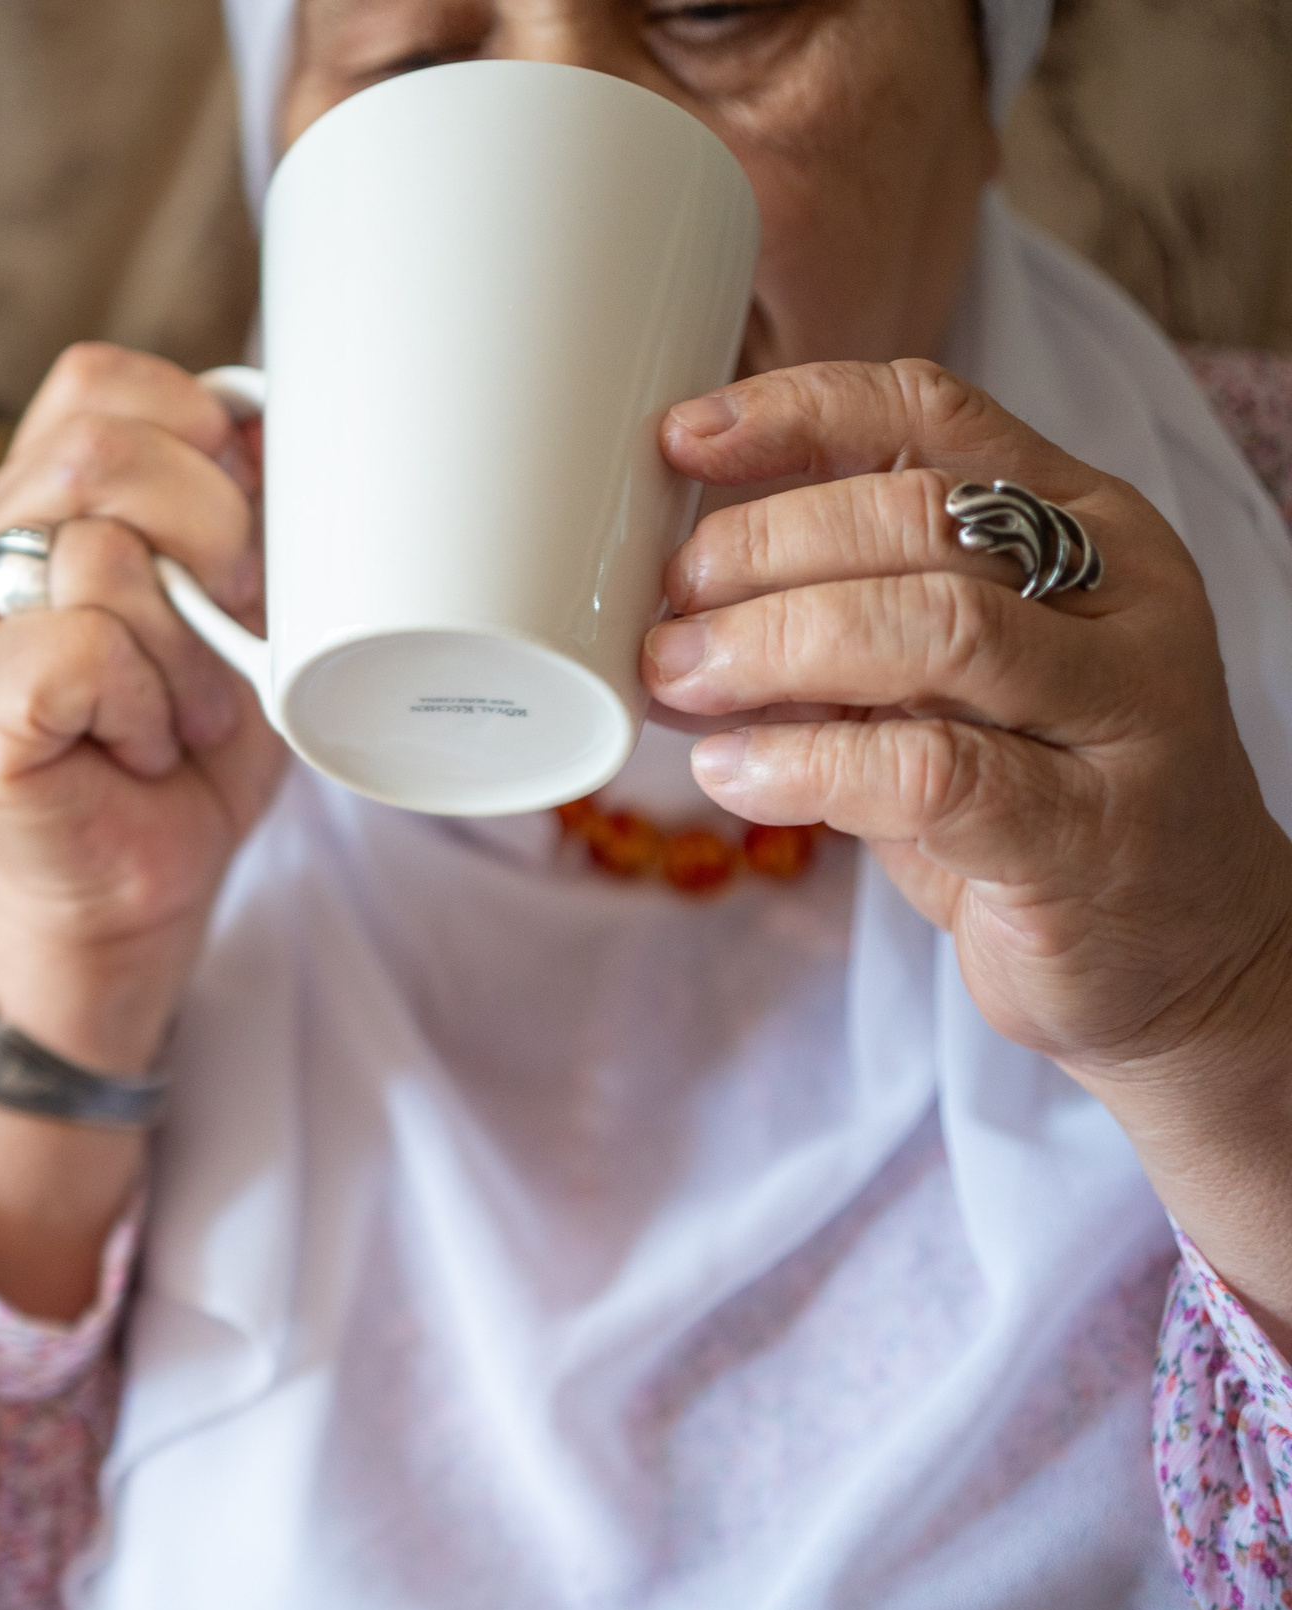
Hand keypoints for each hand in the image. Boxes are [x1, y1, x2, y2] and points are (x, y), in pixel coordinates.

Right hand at [0, 343, 286, 1072]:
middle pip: (96, 449)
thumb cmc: (184, 758)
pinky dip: (142, 701)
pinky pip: (78, 649)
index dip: (191, 429)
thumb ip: (243, 512)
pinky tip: (141, 746)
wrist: (133, 903)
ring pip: (98, 554)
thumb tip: (275, 424)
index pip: (92, 384)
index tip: (244, 530)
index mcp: (24, 511)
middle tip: (239, 620)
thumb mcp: (239, 613)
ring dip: (187, 648)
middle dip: (213, 528)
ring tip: (186, 715)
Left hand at [647, 358, 1291, 1320]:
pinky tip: (734, 772)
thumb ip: (849, 618)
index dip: (796, 413)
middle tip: (666, 602)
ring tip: (677, 677)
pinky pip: (929, 771)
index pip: (933, 415)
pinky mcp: (1089, 834)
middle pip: (917, 517)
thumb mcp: (948, 681)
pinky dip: (805, 765)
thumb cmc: (1040, 798)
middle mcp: (1122, 597)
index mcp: (1088, 523)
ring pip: (935, 627)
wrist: (1185, 955)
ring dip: (774, 645)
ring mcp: (1123, 714)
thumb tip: (673, 592)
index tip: (680, 440)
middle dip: (762, 548)